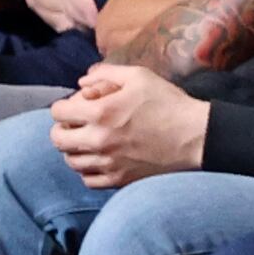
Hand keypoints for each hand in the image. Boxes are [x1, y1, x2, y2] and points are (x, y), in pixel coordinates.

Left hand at [50, 65, 208, 186]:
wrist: (195, 137)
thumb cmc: (168, 103)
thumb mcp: (138, 76)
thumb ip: (105, 74)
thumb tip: (81, 83)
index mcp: (101, 112)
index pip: (58, 113)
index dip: (63, 106)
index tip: (75, 106)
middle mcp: (100, 140)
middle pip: (58, 140)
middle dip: (63, 128)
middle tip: (76, 124)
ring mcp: (109, 163)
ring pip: (71, 161)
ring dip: (74, 150)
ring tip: (88, 141)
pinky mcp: (120, 180)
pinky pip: (88, 180)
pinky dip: (88, 170)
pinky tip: (99, 159)